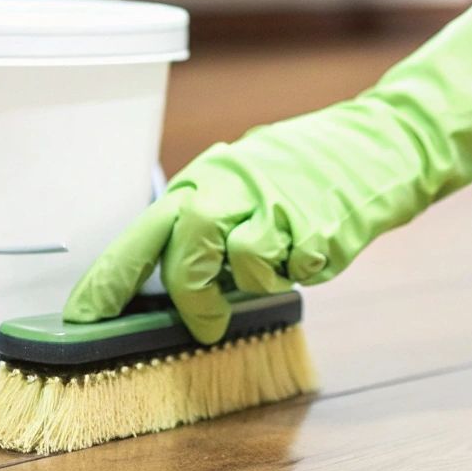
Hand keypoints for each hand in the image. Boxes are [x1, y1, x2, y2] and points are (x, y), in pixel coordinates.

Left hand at [62, 0, 471, 341]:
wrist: (388, 143)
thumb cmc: (313, 166)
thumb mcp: (249, 177)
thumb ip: (211, 221)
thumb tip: (175, 280)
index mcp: (209, 175)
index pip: (143, 231)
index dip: (109, 280)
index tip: (82, 319)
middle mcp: (236, 185)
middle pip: (187, 248)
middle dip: (189, 297)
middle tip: (202, 327)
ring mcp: (281, 205)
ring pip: (244, 263)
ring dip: (255, 281)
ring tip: (279, 263)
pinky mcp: (323, 228)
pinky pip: (298, 270)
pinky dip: (304, 271)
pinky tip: (320, 245)